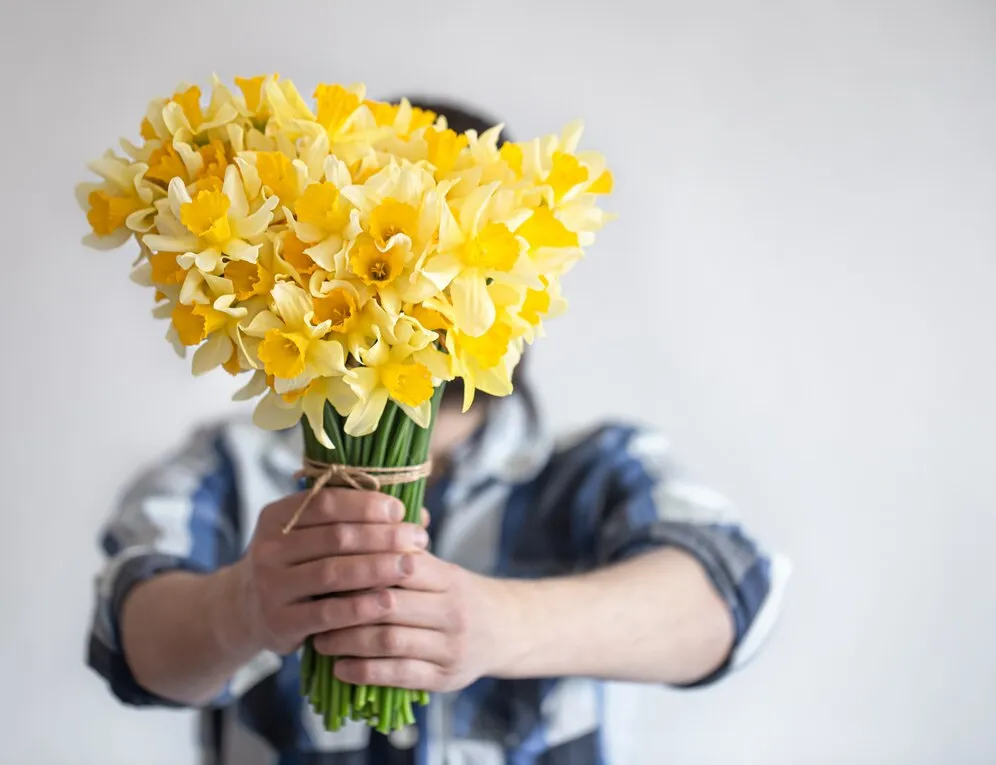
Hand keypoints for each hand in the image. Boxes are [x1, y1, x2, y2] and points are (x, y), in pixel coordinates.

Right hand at [231, 488, 429, 654]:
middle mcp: (268, 548)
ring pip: (332, 573)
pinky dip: (361, 607)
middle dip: (382, 536)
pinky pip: (327, 613)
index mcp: (277, 516)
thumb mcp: (314, 536)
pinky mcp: (279, 622)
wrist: (247, 610)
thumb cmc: (298, 564)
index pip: (326, 502)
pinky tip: (388, 602)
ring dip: (377, 568)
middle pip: (335, 536)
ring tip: (411, 566)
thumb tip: (420, 513)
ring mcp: (271, 586)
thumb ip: (358, 521)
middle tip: (418, 538)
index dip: (366, 504)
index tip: (399, 510)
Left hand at [314, 554, 520, 692]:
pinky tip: (340, 667)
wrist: (507, 631)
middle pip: (390, 604)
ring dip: (348, 641)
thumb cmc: (459, 594)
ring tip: (320, 640)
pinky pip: (398, 675)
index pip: (401, 565)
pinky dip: (364, 672)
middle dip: (345, 606)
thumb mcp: (442, 569)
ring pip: (389, 641)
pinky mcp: (445, 678)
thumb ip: (405, 553)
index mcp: (449, 578)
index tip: (328, 566)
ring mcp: (450, 647)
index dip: (361, 564)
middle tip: (314, 606)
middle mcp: (453, 611)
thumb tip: (357, 523)